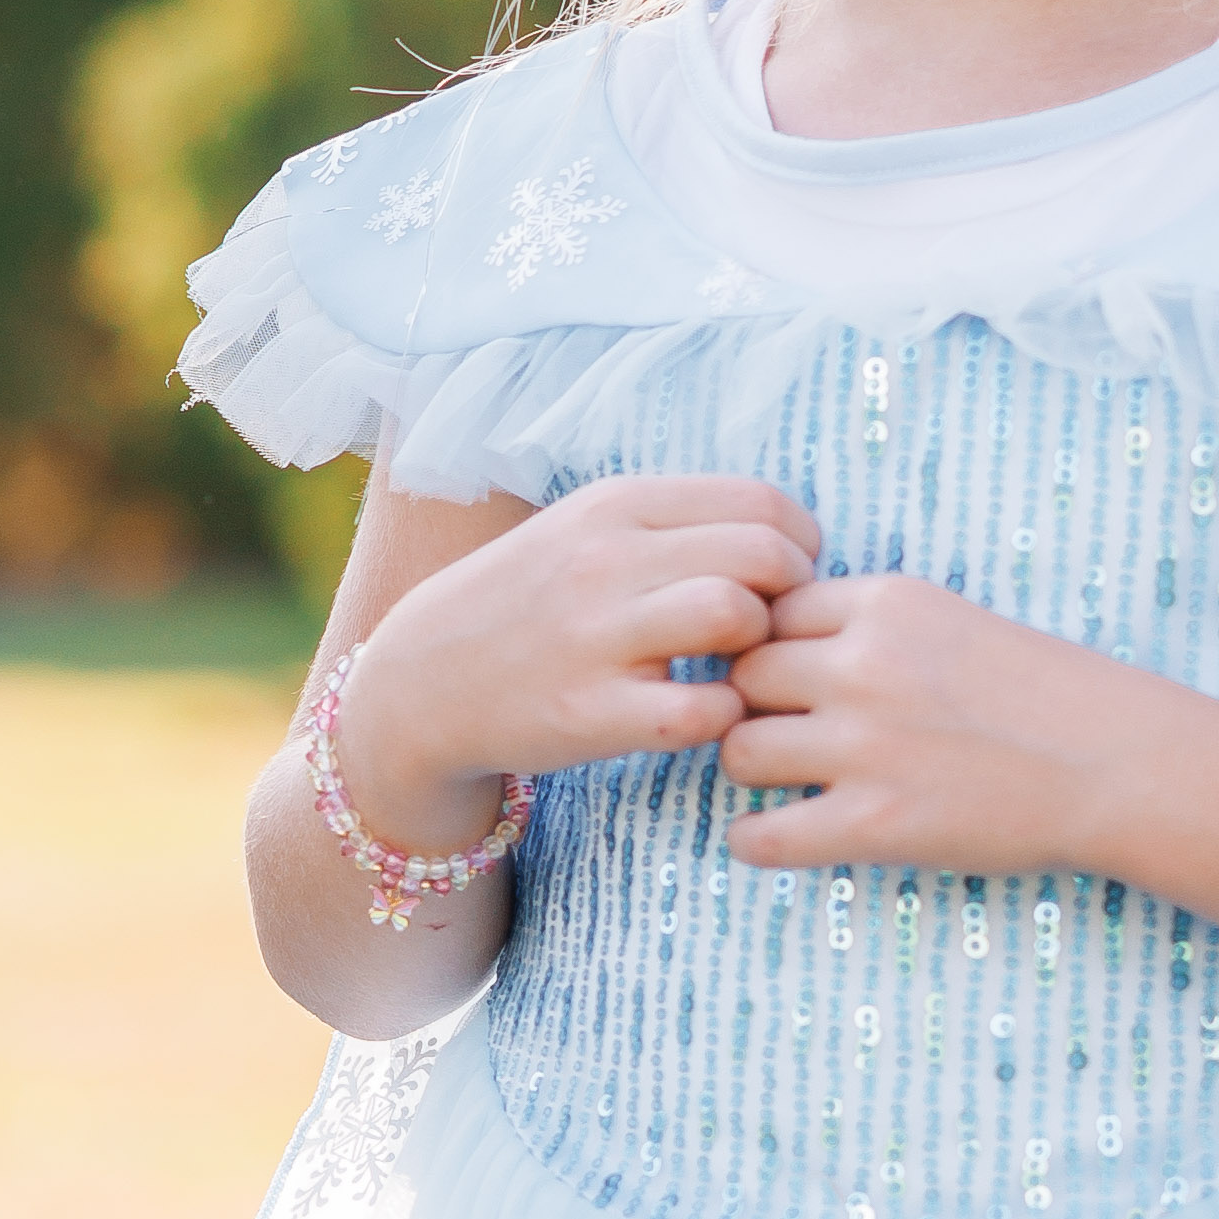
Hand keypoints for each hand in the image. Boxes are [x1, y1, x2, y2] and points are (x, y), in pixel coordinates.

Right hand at [337, 472, 831, 830]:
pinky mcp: (589, 713)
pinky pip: (703, 710)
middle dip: (790, 597)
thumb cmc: (528, 605)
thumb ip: (677, 523)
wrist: (420, 683)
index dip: (799, 546)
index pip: (762, 503)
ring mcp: (595, 637)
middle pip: (765, 555)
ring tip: (735, 669)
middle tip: (766, 631)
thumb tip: (784, 536)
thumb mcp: (587, 531)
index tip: (781, 582)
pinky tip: (700, 714)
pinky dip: (723, 715)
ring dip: (758, 650)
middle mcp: (605, 560)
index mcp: (615, 506)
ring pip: (734, 615)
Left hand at [715, 566, 1173, 875]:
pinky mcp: (873, 822)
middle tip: (786, 734)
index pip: (768, 616)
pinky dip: (755, 840)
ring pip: (738, 750)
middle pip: (742, 678)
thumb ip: (867, 626)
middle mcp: (864, 665)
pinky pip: (760, 836)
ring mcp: (864, 745)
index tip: (794, 681)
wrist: (1117, 764)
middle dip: (753, 707)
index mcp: (885, 604)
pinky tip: (777, 836)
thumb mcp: (951, 621)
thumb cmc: (1042, 695)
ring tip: (788, 785)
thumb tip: (776, 647)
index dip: (770, 651)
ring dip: (753, 771)